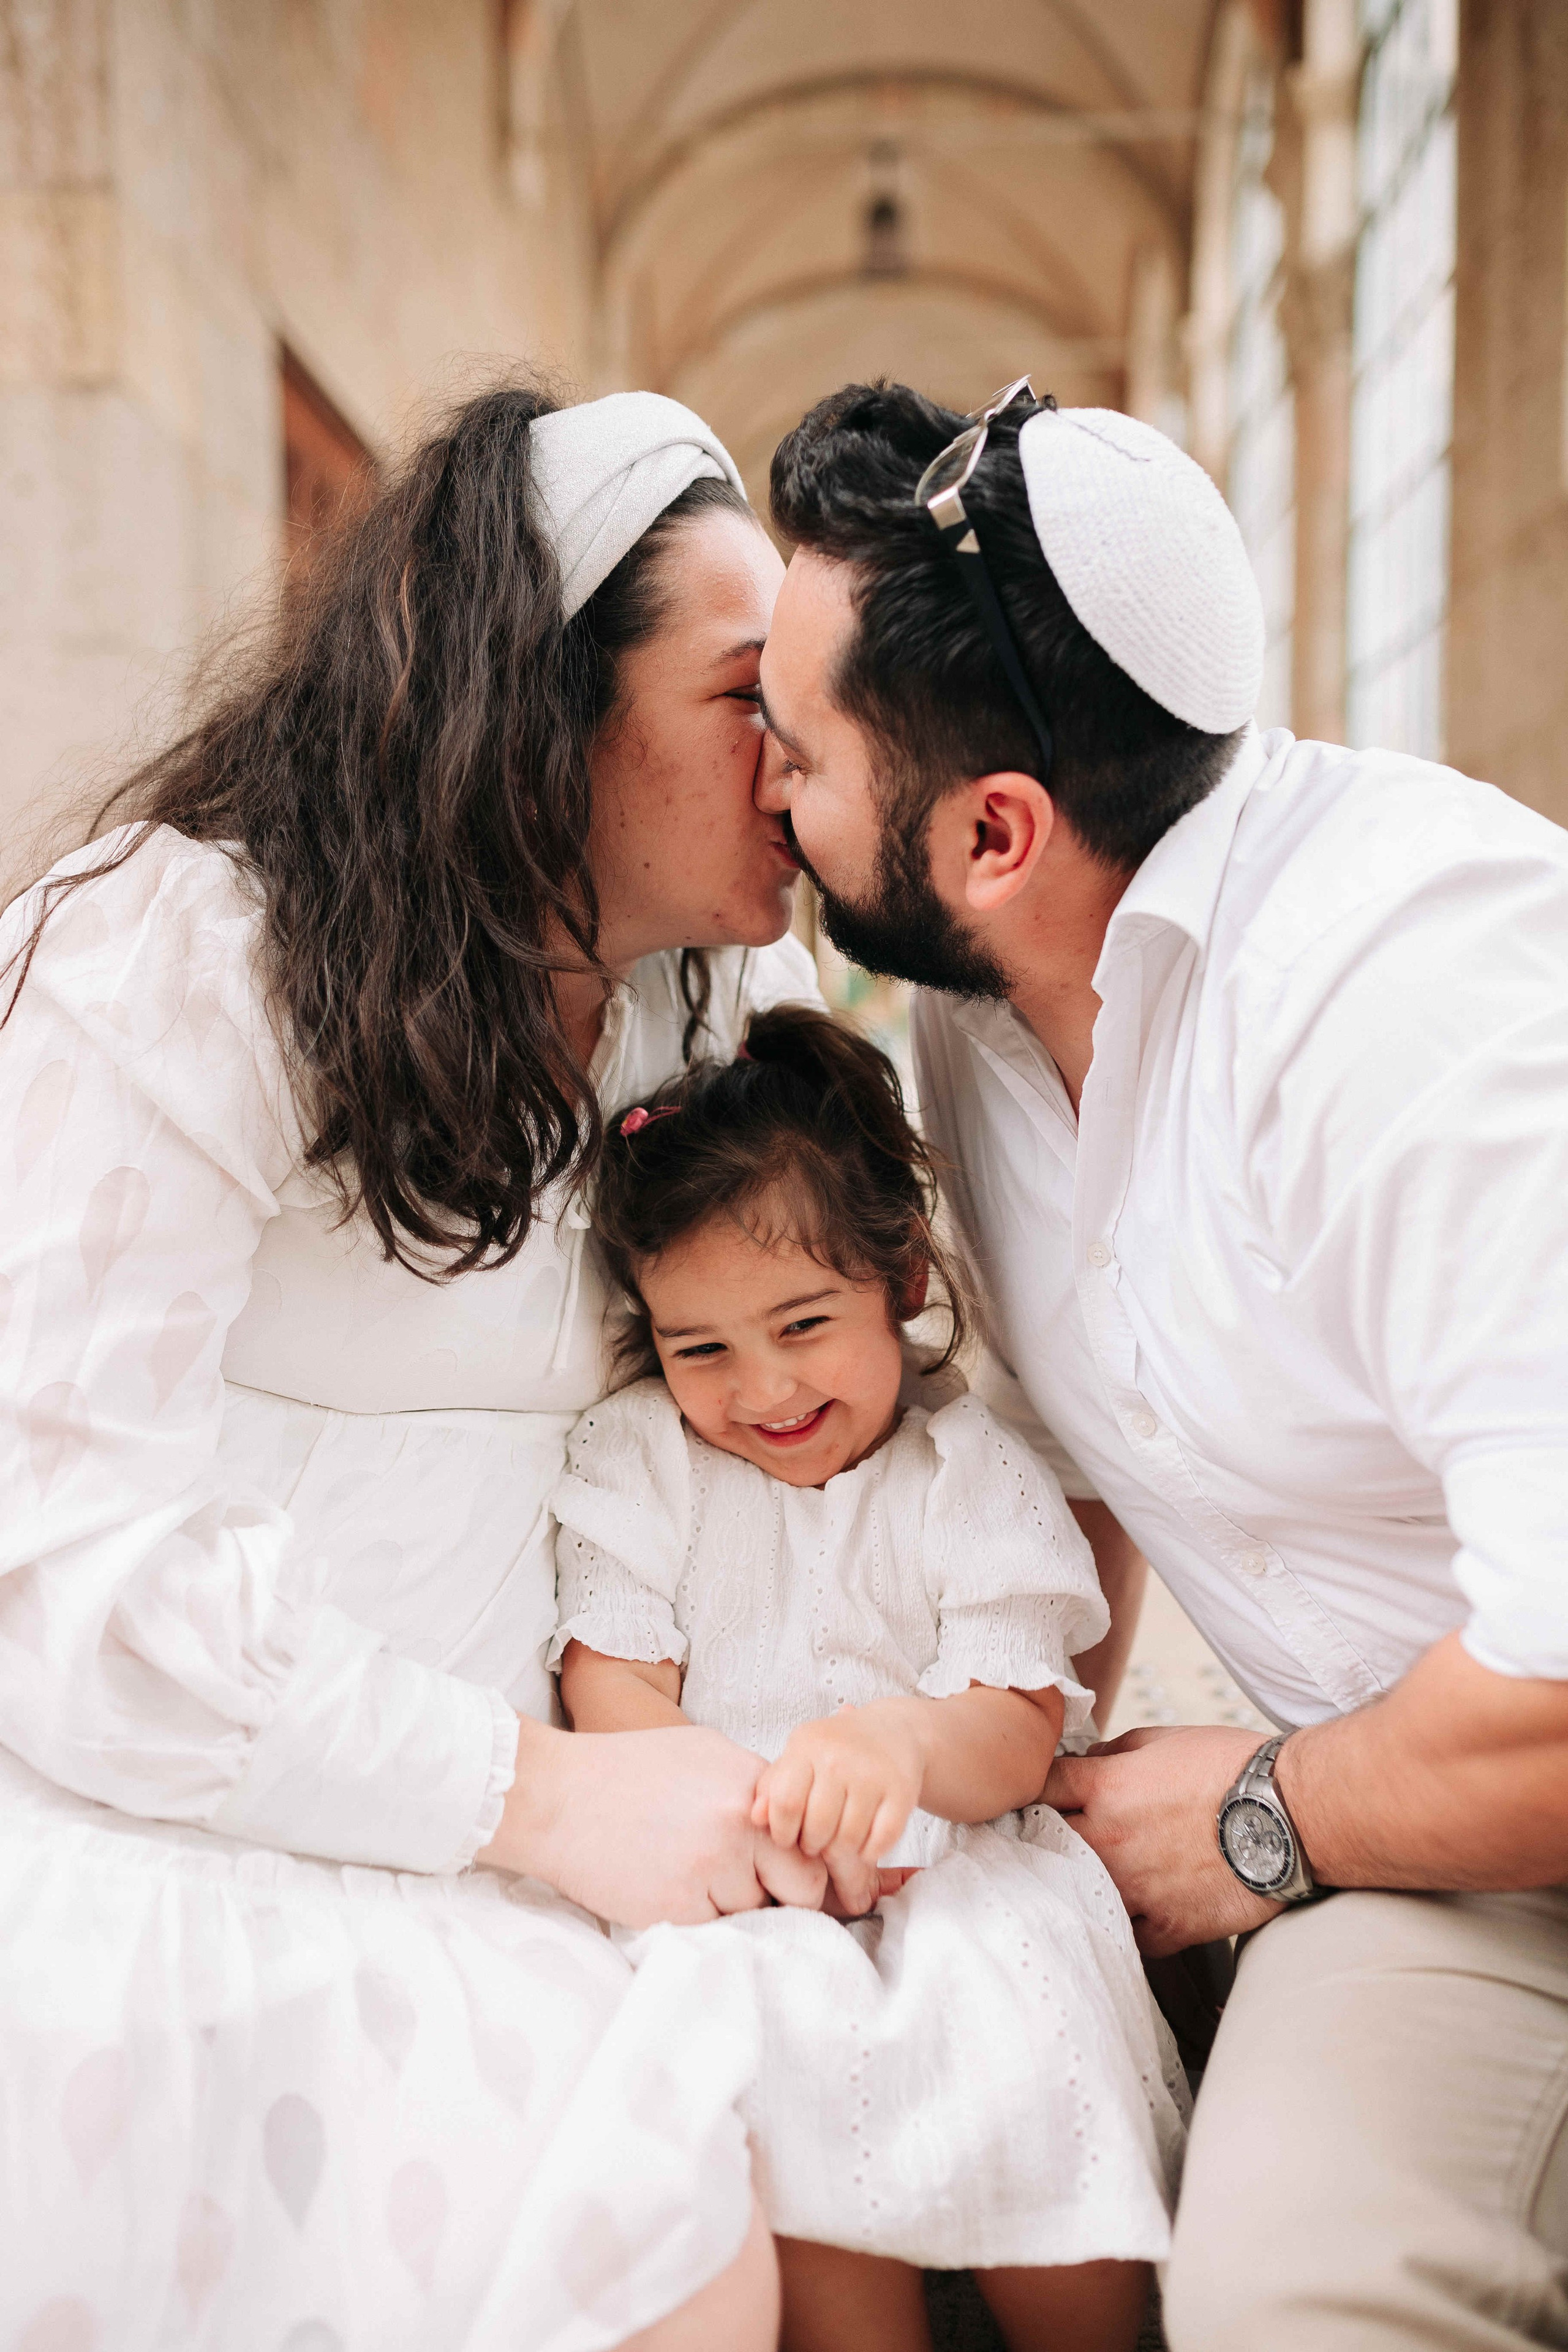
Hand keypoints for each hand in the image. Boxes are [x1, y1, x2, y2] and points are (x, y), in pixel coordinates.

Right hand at [478, 1716, 825, 1926]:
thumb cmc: (628, 1773)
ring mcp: (710, 1868)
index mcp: (751, 1783)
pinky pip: (716, 1932)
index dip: (817, 1870)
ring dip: (735, 1909)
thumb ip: (756, 1790)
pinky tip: (669, 1889)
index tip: (815, 1886)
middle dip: (786, 1899)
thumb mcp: (705, 1755)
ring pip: (756, 1916)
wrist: (557, 1798)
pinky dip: (701, 1922)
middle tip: (755, 1892)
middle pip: (803, 1890)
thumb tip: (798, 1828)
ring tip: (690, 1877)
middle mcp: (739, 1824)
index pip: (817, 1844)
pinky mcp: (678, 1909)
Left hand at [752, 1699, 926, 1889]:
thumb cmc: (835, 1750)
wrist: (893, 1730)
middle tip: (815, 1840)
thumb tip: (755, 1817)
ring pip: (848, 1840)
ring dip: (839, 1852)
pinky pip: (880, 1842)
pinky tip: (863, 1841)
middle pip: (817, 1827)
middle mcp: (840, 1757)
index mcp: (808, 1746)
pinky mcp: (902, 1792)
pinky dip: (869, 1852)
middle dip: (812, 1845)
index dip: (782, 1831)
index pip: (785, 1802)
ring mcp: (873, 1775)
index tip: (788, 1836)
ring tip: (837, 1840)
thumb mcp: (799, 1756)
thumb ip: (773, 1786)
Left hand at [1045, 1723, 1282, 1955]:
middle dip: (1044, 1837)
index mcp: (1107, 1787)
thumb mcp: (1167, 1739)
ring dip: (1080, 1886)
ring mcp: (1136, 1889)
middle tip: (1051, 1837)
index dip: (1032, 1785)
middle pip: (1045, 1843)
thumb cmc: (1232, 1768)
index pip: (1040, 1785)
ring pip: (1078, 1897)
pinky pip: (1128, 1937)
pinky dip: (1129, 1926)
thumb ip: (1119, 1751)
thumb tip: (1092, 1760)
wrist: (1290, 1814)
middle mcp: (1110, 1840)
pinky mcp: (1168, 1927)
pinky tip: (1136, 1913)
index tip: (1036, 1792)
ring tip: (1091, 1878)